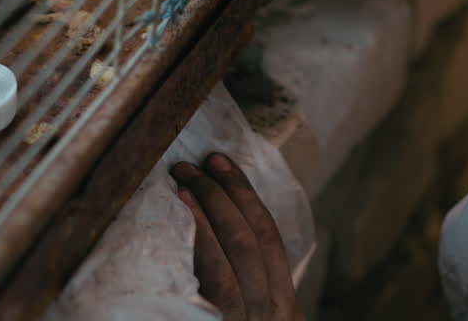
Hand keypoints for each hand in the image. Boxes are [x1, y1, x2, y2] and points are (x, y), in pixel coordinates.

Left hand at [170, 153, 303, 320]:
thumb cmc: (214, 320)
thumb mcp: (242, 312)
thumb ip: (240, 279)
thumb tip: (215, 220)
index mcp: (283, 306)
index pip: (269, 236)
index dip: (243, 193)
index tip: (219, 161)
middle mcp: (274, 313)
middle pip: (256, 237)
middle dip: (225, 193)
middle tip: (192, 166)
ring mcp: (252, 319)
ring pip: (243, 250)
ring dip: (213, 206)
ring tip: (184, 181)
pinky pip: (221, 280)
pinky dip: (205, 238)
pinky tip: (184, 212)